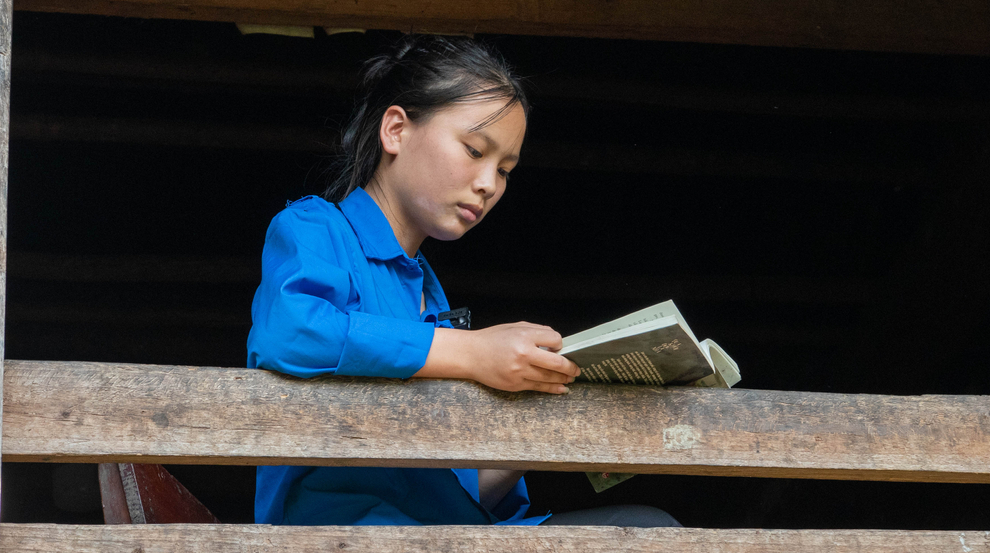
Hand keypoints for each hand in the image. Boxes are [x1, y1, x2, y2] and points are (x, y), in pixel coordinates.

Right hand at [419, 322, 580, 393]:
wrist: (470, 355)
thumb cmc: (492, 339)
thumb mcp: (515, 327)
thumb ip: (537, 331)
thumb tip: (556, 341)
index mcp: (524, 336)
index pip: (555, 340)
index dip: (560, 344)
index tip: (560, 347)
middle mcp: (524, 354)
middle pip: (557, 362)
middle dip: (570, 367)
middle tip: (576, 368)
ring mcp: (519, 371)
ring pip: (550, 378)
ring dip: (563, 379)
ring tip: (570, 378)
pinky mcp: (515, 384)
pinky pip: (539, 388)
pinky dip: (552, 389)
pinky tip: (561, 388)